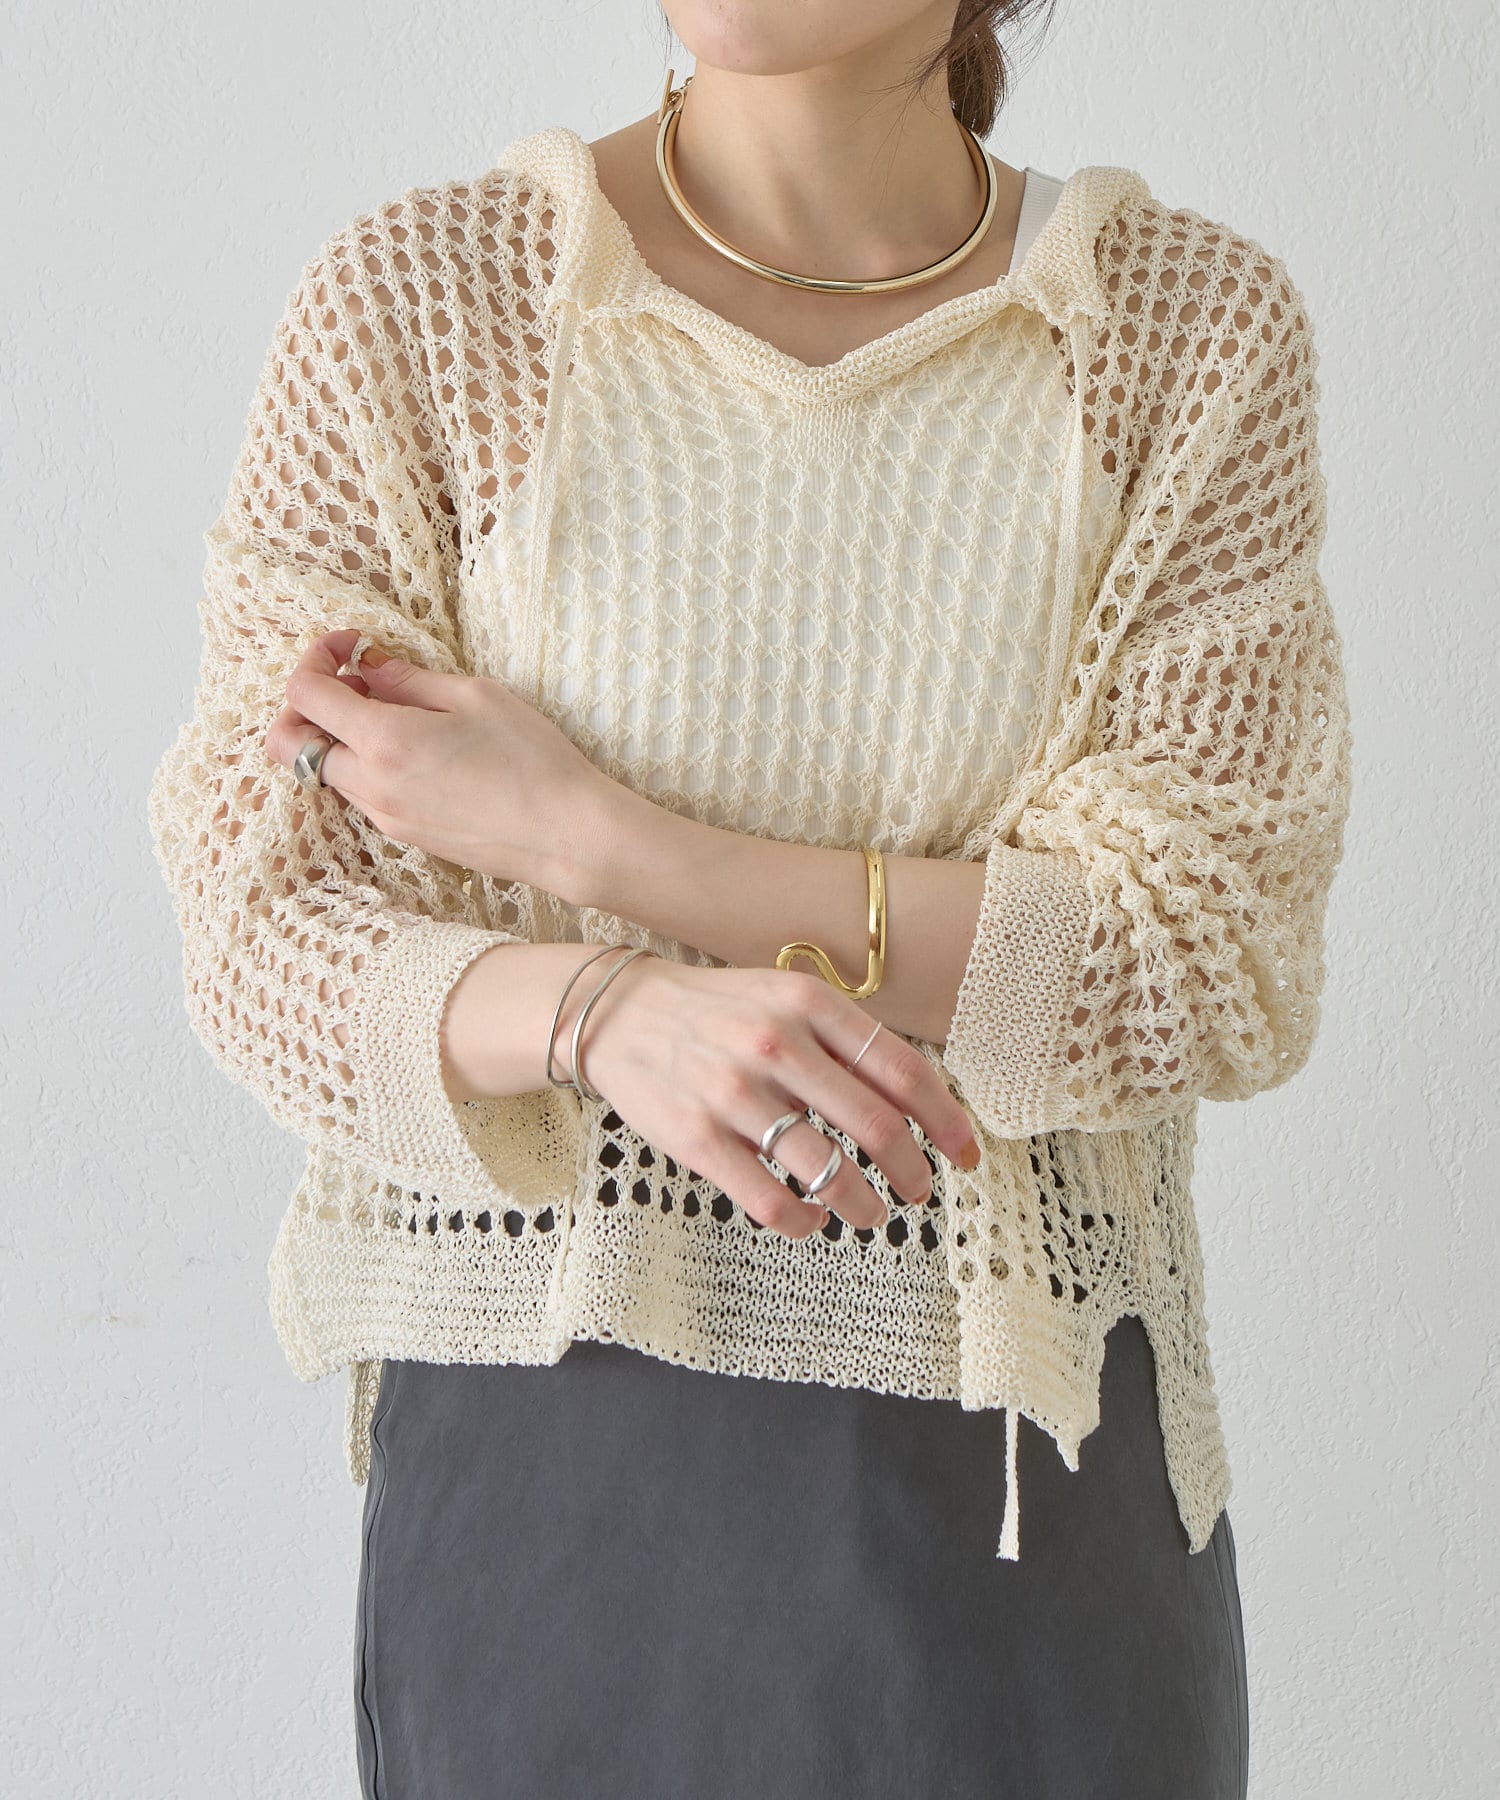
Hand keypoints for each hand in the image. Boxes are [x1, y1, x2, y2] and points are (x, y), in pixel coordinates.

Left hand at [263, 627, 613, 888]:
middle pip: (289, 744)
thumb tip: (368, 666)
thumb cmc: (533, 761)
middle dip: (305, 704)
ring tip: (395, 714)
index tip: (350, 645)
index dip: (316, 657)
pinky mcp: (404, 834)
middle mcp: (371, 784)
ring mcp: (385, 816)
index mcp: (385, 741)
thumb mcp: (475, 697)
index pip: (305, 694)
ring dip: (338, 736)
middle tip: (353, 683)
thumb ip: (409, 679)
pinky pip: (359, 793)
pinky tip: (415, 749)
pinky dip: (365, 763)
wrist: (567, 835)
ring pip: (325, 770)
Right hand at [571, 954, 981, 1240]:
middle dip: (913, 1172)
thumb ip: (843, 1040)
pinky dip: (805, 1222)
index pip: (903, 1070)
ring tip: (871, 1213)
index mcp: (810, 1005)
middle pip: (877, 1127)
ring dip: (864, 1205)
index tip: (966, 1154)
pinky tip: (812, 1221)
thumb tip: (918, 1098)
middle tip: (920, 1191)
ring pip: (828, 1172)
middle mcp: (778, 1045)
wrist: (618, 1014)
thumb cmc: (718, 1012)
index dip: (946, 1121)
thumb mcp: (785, 999)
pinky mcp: (698, 1139)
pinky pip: (771, 1201)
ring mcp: (736, 1093)